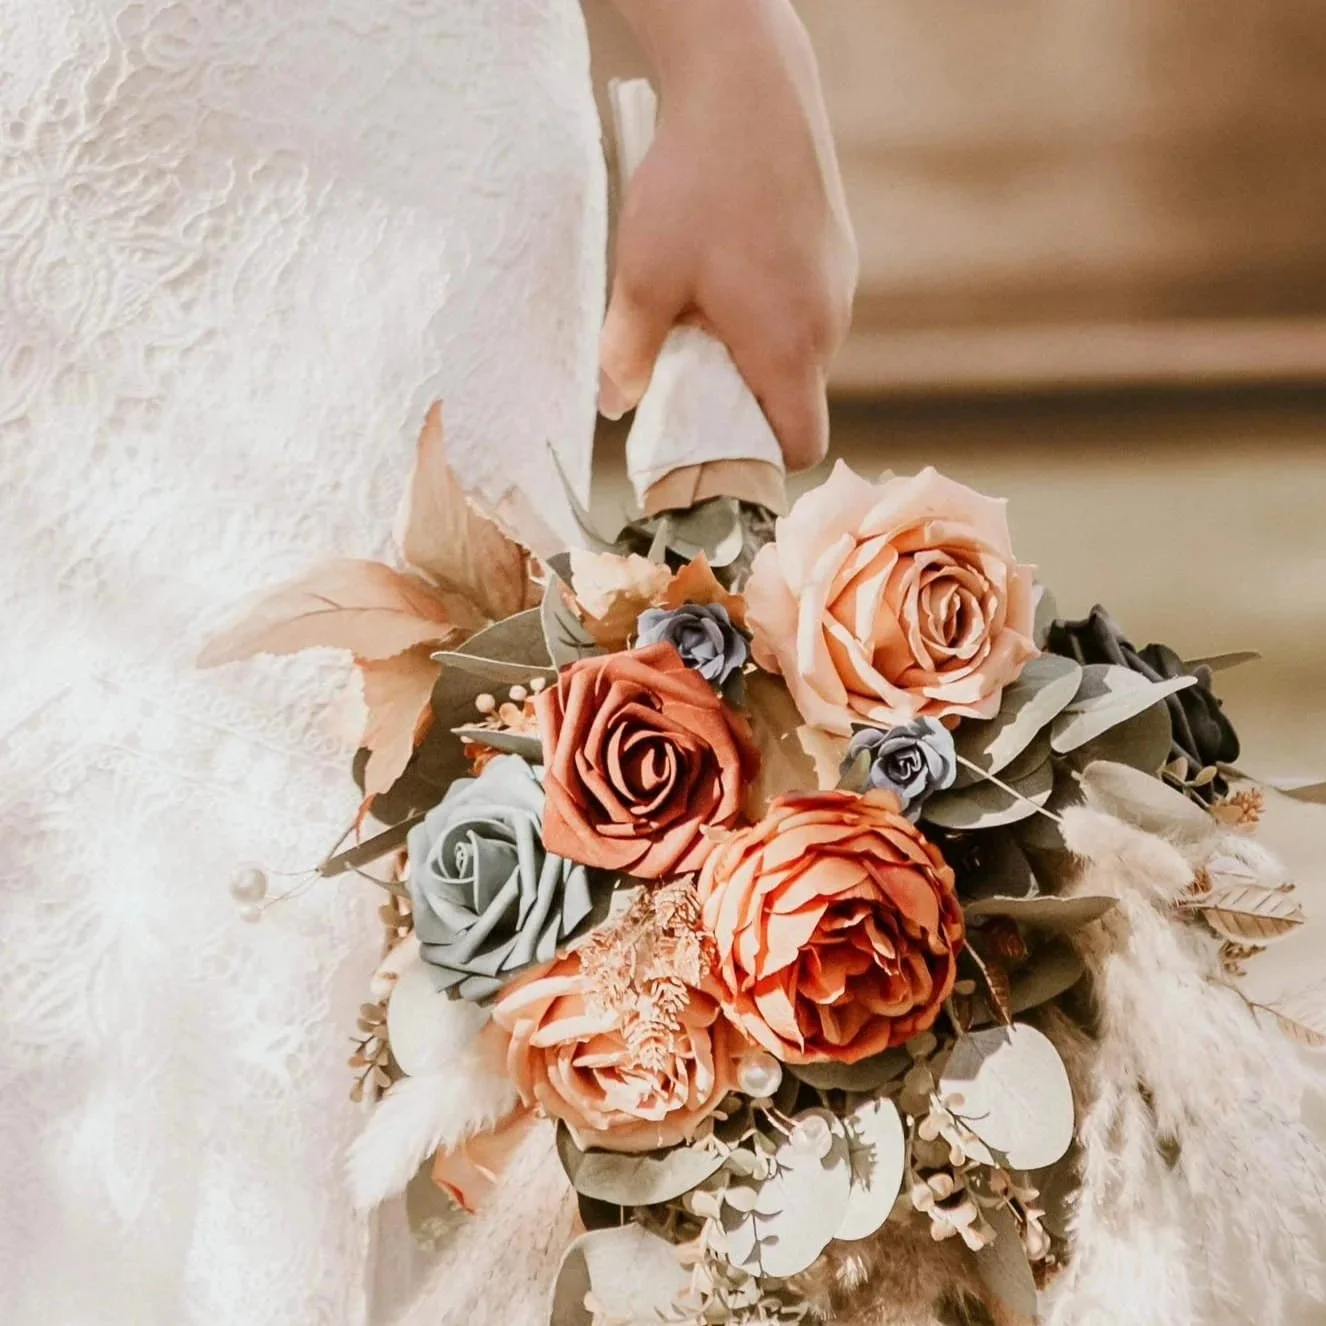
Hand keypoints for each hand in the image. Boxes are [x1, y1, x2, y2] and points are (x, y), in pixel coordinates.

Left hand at [601, 0, 856, 470]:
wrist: (750, 84)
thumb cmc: (698, 185)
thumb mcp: (644, 277)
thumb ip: (626, 354)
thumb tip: (614, 403)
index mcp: (788, 348)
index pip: (800, 446)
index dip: (760, 461)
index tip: (715, 448)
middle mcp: (828, 323)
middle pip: (795, 399)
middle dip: (744, 401)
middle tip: (688, 374)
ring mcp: (839, 283)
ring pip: (799, 349)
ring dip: (755, 350)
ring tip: (704, 310)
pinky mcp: (836, 248)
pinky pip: (806, 305)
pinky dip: (771, 309)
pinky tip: (729, 266)